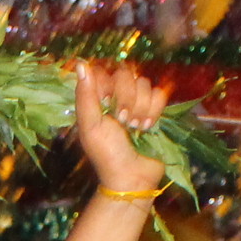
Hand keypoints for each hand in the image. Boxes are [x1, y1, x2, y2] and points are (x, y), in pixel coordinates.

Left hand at [71, 61, 169, 201]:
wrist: (132, 177)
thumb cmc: (107, 154)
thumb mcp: (91, 126)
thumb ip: (86, 95)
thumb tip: (81, 64)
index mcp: (96, 98)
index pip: (105, 71)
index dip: (108, 86)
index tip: (106, 105)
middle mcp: (116, 96)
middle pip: (126, 74)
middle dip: (127, 99)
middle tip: (124, 121)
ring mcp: (136, 102)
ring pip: (144, 83)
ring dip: (141, 108)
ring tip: (136, 128)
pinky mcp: (154, 109)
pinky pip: (159, 94)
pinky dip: (154, 111)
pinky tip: (148, 127)